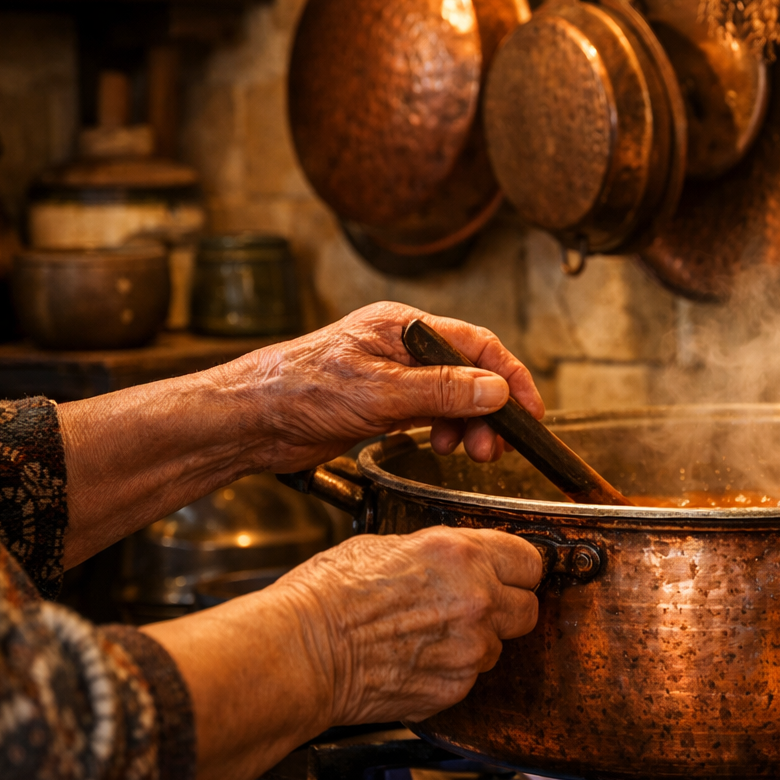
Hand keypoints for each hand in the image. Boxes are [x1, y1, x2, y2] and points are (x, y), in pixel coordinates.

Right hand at [144, 524, 542, 779]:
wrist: (300, 652)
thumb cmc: (327, 596)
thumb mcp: (386, 546)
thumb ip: (438, 553)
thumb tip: (455, 559)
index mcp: (462, 555)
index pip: (529, 562)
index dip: (517, 570)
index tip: (509, 575)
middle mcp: (476, 599)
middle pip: (527, 609)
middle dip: (506, 608)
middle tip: (475, 608)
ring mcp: (468, 648)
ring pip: (498, 647)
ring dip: (476, 643)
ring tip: (428, 636)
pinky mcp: (452, 688)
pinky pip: (469, 679)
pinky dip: (451, 672)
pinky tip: (415, 659)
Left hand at [215, 300, 544, 469]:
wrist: (249, 420)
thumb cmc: (299, 392)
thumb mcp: (381, 393)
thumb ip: (443, 392)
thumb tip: (495, 391)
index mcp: (403, 326)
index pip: (477, 344)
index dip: (510, 377)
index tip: (530, 411)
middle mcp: (401, 345)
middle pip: (468, 372)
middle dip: (489, 410)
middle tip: (493, 447)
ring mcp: (391, 373)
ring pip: (451, 395)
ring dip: (467, 424)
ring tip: (468, 452)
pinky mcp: (380, 400)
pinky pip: (429, 410)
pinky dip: (444, 429)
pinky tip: (441, 445)